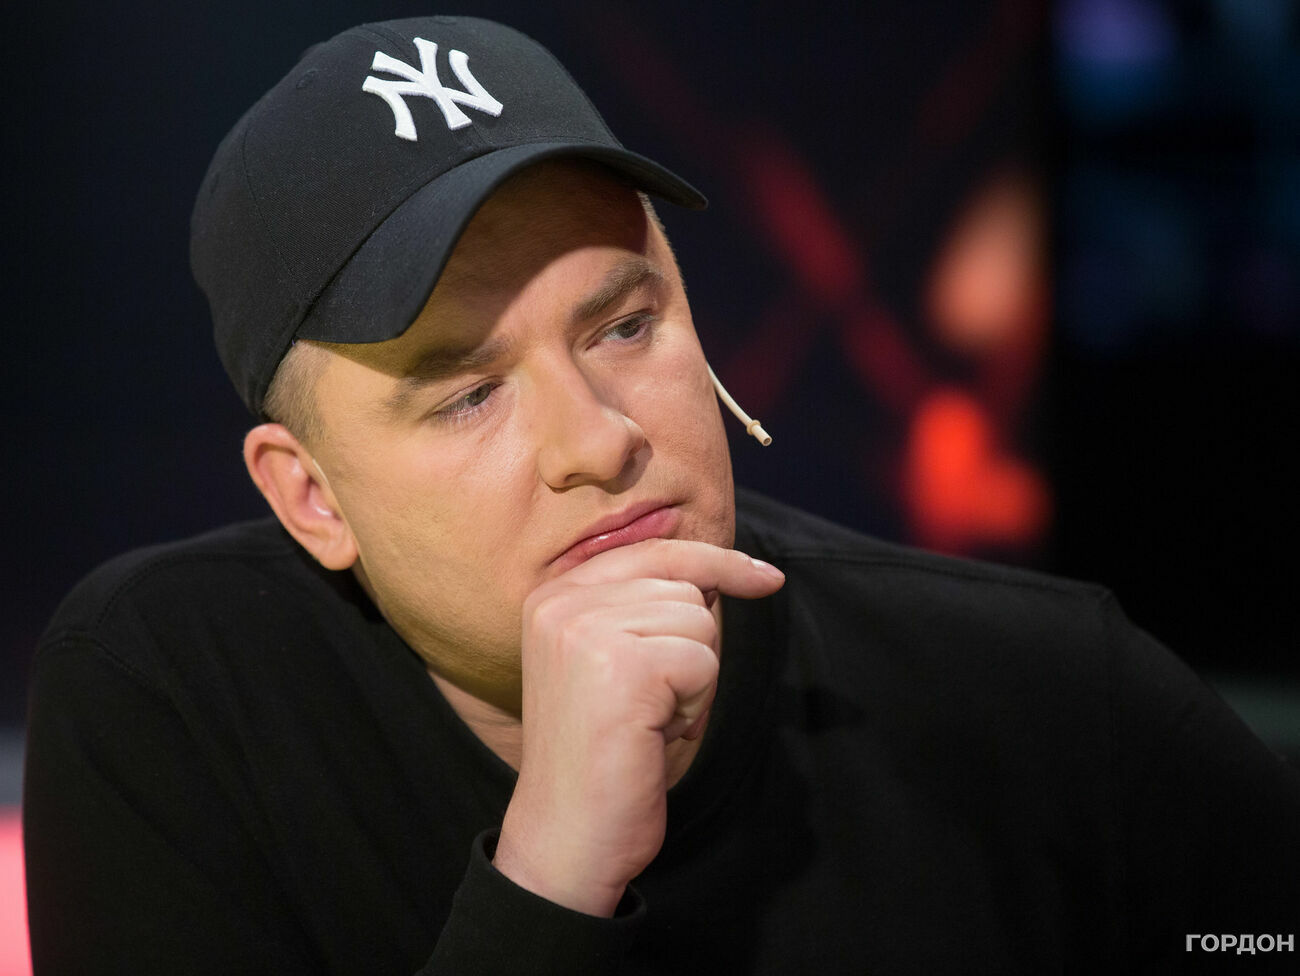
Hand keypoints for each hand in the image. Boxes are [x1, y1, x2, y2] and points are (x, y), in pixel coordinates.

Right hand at [492, 538, 783, 915]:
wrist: (567, 835)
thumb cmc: (601, 755)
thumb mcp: (611, 663)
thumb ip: (646, 610)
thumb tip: (725, 573)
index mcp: (554, 596)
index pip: (654, 551)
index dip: (717, 562)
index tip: (766, 578)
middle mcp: (562, 602)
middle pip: (686, 588)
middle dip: (692, 649)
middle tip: (651, 704)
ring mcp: (587, 630)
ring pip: (700, 622)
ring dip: (694, 681)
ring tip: (647, 719)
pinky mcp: (622, 665)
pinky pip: (704, 661)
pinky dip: (695, 704)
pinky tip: (654, 733)